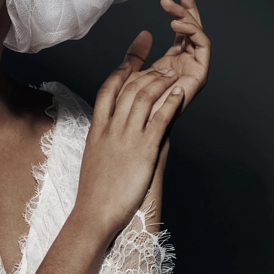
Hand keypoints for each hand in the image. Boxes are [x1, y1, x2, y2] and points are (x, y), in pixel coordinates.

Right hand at [74, 64, 183, 237]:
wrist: (95, 212)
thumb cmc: (95, 192)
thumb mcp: (94, 157)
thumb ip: (103, 140)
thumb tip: (112, 132)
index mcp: (97, 129)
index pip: (107, 89)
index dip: (120, 71)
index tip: (130, 60)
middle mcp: (111, 128)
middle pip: (128, 88)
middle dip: (146, 71)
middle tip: (161, 66)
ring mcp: (127, 137)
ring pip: (143, 97)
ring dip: (160, 82)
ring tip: (172, 74)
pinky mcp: (144, 149)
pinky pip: (159, 118)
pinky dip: (170, 102)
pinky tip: (179, 94)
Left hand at [121, 0, 210, 114]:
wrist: (135, 129)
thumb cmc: (130, 108)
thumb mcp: (130, 72)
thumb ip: (136, 53)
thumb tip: (145, 32)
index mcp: (173, 60)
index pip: (181, 28)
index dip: (179, 8)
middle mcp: (187, 63)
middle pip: (193, 27)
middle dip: (189, 5)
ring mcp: (194, 68)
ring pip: (198, 33)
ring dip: (186, 16)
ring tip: (170, 8)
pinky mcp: (199, 76)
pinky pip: (203, 47)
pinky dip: (193, 32)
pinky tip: (177, 25)